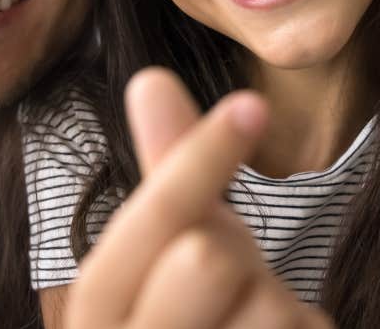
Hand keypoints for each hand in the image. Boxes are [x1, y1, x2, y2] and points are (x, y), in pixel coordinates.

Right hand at [65, 67, 332, 328]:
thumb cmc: (208, 322)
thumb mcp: (181, 251)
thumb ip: (170, 175)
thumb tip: (149, 76)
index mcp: (95, 314)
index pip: (148, 224)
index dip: (197, 158)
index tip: (252, 103)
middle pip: (208, 256)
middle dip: (242, 259)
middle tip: (234, 292)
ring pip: (273, 304)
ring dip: (284, 314)